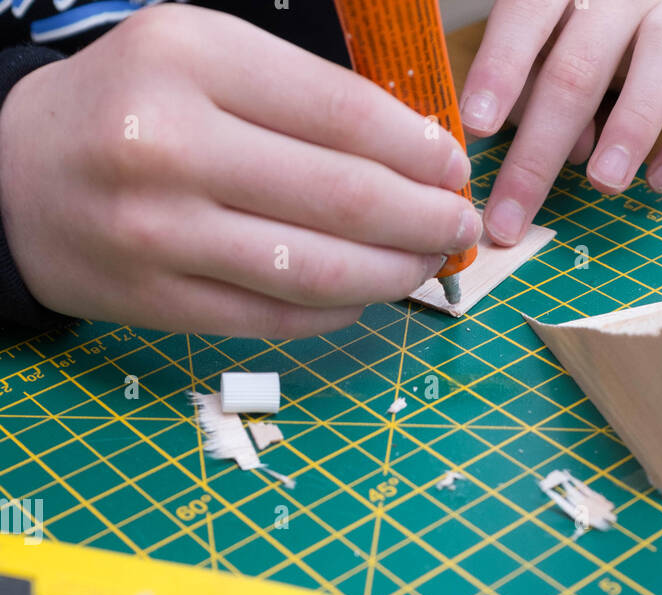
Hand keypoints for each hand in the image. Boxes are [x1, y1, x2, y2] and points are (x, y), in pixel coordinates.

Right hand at [0, 6, 481, 335]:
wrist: (14, 178)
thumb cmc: (125, 108)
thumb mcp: (197, 53)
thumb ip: (295, 92)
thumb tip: (411, 153)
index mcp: (189, 59)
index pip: (341, 113)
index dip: (418, 148)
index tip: (454, 166)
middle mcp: (173, 147)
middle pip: (343, 198)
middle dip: (424, 217)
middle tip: (461, 225)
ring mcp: (164, 235)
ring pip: (318, 270)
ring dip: (394, 273)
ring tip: (428, 262)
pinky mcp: (161, 303)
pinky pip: (277, 318)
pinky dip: (337, 310)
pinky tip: (366, 294)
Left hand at [460, 0, 661, 245]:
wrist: (643, 9)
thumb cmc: (569, 42)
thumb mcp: (534, 55)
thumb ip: (530, 92)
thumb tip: (563, 150)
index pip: (525, 16)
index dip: (500, 71)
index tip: (477, 128)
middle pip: (580, 63)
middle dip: (542, 150)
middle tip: (513, 214)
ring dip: (632, 126)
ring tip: (604, 184)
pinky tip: (658, 182)